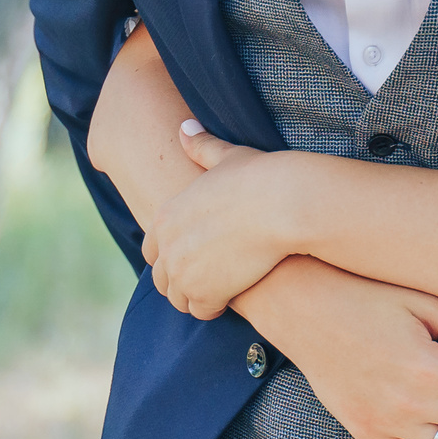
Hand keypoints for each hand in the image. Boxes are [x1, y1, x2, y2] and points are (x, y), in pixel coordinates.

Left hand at [139, 120, 305, 318]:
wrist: (285, 204)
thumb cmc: (261, 177)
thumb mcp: (226, 157)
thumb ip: (201, 147)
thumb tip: (185, 126)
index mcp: (166, 215)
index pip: (151, 251)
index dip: (171, 257)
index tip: (193, 259)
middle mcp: (167, 246)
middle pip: (162, 280)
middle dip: (182, 282)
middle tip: (209, 280)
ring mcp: (183, 272)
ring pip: (179, 300)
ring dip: (196, 298)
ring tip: (220, 291)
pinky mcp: (205, 293)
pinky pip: (201, 311)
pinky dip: (214, 308)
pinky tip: (231, 298)